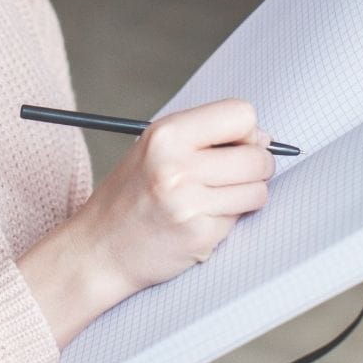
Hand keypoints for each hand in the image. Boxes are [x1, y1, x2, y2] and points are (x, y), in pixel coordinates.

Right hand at [17, 99, 273, 345]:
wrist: (99, 248)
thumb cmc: (129, 196)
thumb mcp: (155, 148)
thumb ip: (204, 136)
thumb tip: (263, 137)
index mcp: (167, 135)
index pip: (241, 114)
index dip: (245, 131)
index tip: (234, 145)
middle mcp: (177, 166)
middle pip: (257, 156)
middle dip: (255, 167)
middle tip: (232, 176)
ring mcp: (189, 203)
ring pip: (257, 191)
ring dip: (246, 196)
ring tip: (215, 199)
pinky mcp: (199, 235)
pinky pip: (239, 220)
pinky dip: (227, 221)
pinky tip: (200, 221)